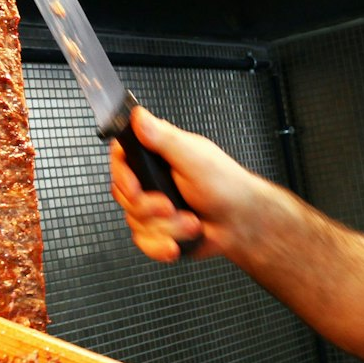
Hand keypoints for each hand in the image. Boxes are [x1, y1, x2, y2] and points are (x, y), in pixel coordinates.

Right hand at [109, 107, 261, 262]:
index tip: (135, 186)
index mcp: (160, 155)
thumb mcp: (194, 157)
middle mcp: (154, 179)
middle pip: (124, 194)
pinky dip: (160, 246)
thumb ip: (164, 138)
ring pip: (135, 221)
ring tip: (190, 222)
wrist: (242, 223)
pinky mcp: (159, 229)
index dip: (122, 175)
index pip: (121, 157)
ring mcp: (154, 206)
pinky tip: (176, 243)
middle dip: (149, 207)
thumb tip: (138, 116)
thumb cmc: (227, 186)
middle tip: (172, 205)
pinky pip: (143, 242)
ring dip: (167, 227)